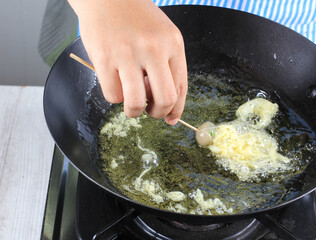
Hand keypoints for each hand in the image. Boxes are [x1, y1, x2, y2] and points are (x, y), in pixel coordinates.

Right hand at [68, 0, 187, 124]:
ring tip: (131, 102)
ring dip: (134, 111)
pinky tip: (115, 83)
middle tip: (149, 110)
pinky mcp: (103, 57)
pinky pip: (113, 95)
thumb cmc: (137, 18)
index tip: (170, 118)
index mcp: (173, 43)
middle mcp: (153, 48)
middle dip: (158, 113)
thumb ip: (168, 68)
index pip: (181, 87)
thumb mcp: (163, 36)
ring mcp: (127, 53)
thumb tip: (169, 109)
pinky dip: (115, 97)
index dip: (176, 110)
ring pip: (136, 103)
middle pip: (165, 99)